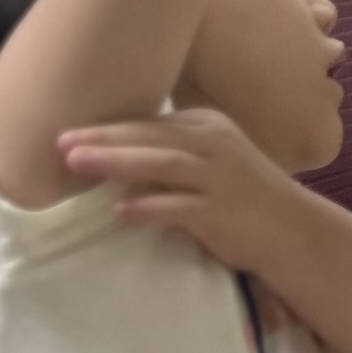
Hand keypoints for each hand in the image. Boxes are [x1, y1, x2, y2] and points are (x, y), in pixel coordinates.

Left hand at [57, 107, 319, 276]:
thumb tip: (112, 156)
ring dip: (118, 162)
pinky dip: (148, 207)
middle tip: (60, 141)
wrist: (291, 230)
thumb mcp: (212, 159)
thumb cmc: (243, 194)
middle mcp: (215, 145)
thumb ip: (170, 152)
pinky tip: (120, 212)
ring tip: (77, 164)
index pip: (151, 122)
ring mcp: (220, 178)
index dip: (108, 126)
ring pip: (163, 164)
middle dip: (104, 138)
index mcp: (209, 127)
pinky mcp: (220, 212)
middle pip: (151, 137)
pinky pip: (179, 207)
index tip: (68, 130)